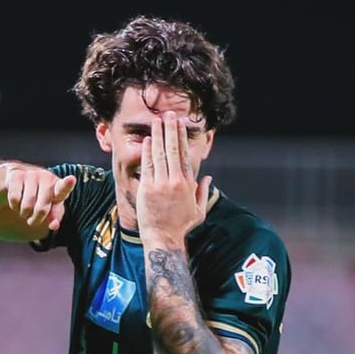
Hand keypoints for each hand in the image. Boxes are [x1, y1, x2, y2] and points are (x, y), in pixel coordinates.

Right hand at [6, 169, 76, 230]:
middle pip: (41, 209)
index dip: (67, 184)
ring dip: (24, 213)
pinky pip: (14, 199)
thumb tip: (54, 225)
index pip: (63, 188)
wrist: (16, 180)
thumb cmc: (38, 196)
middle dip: (36, 220)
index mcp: (58, 186)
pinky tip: (16, 201)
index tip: (71, 179)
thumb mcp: (49, 207)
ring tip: (25, 210)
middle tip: (33, 220)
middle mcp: (46, 177)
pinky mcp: (16, 174)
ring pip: (27, 206)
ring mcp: (31, 174)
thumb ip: (54, 216)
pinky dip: (14, 205)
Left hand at [137, 111, 211, 248]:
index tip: (180, 124)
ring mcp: (160, 184)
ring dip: (158, 135)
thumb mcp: (198, 211)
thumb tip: (207, 177)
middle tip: (169, 115)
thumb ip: (203, 192)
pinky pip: (147, 165)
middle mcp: (175, 181)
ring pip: (159, 154)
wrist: (163, 238)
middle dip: (170, 130)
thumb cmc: (181, 226)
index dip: (181, 137)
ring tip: (157, 121)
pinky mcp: (147, 188)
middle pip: (172, 149)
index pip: (184, 154)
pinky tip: (148, 139)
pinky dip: (147, 151)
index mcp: (187, 184)